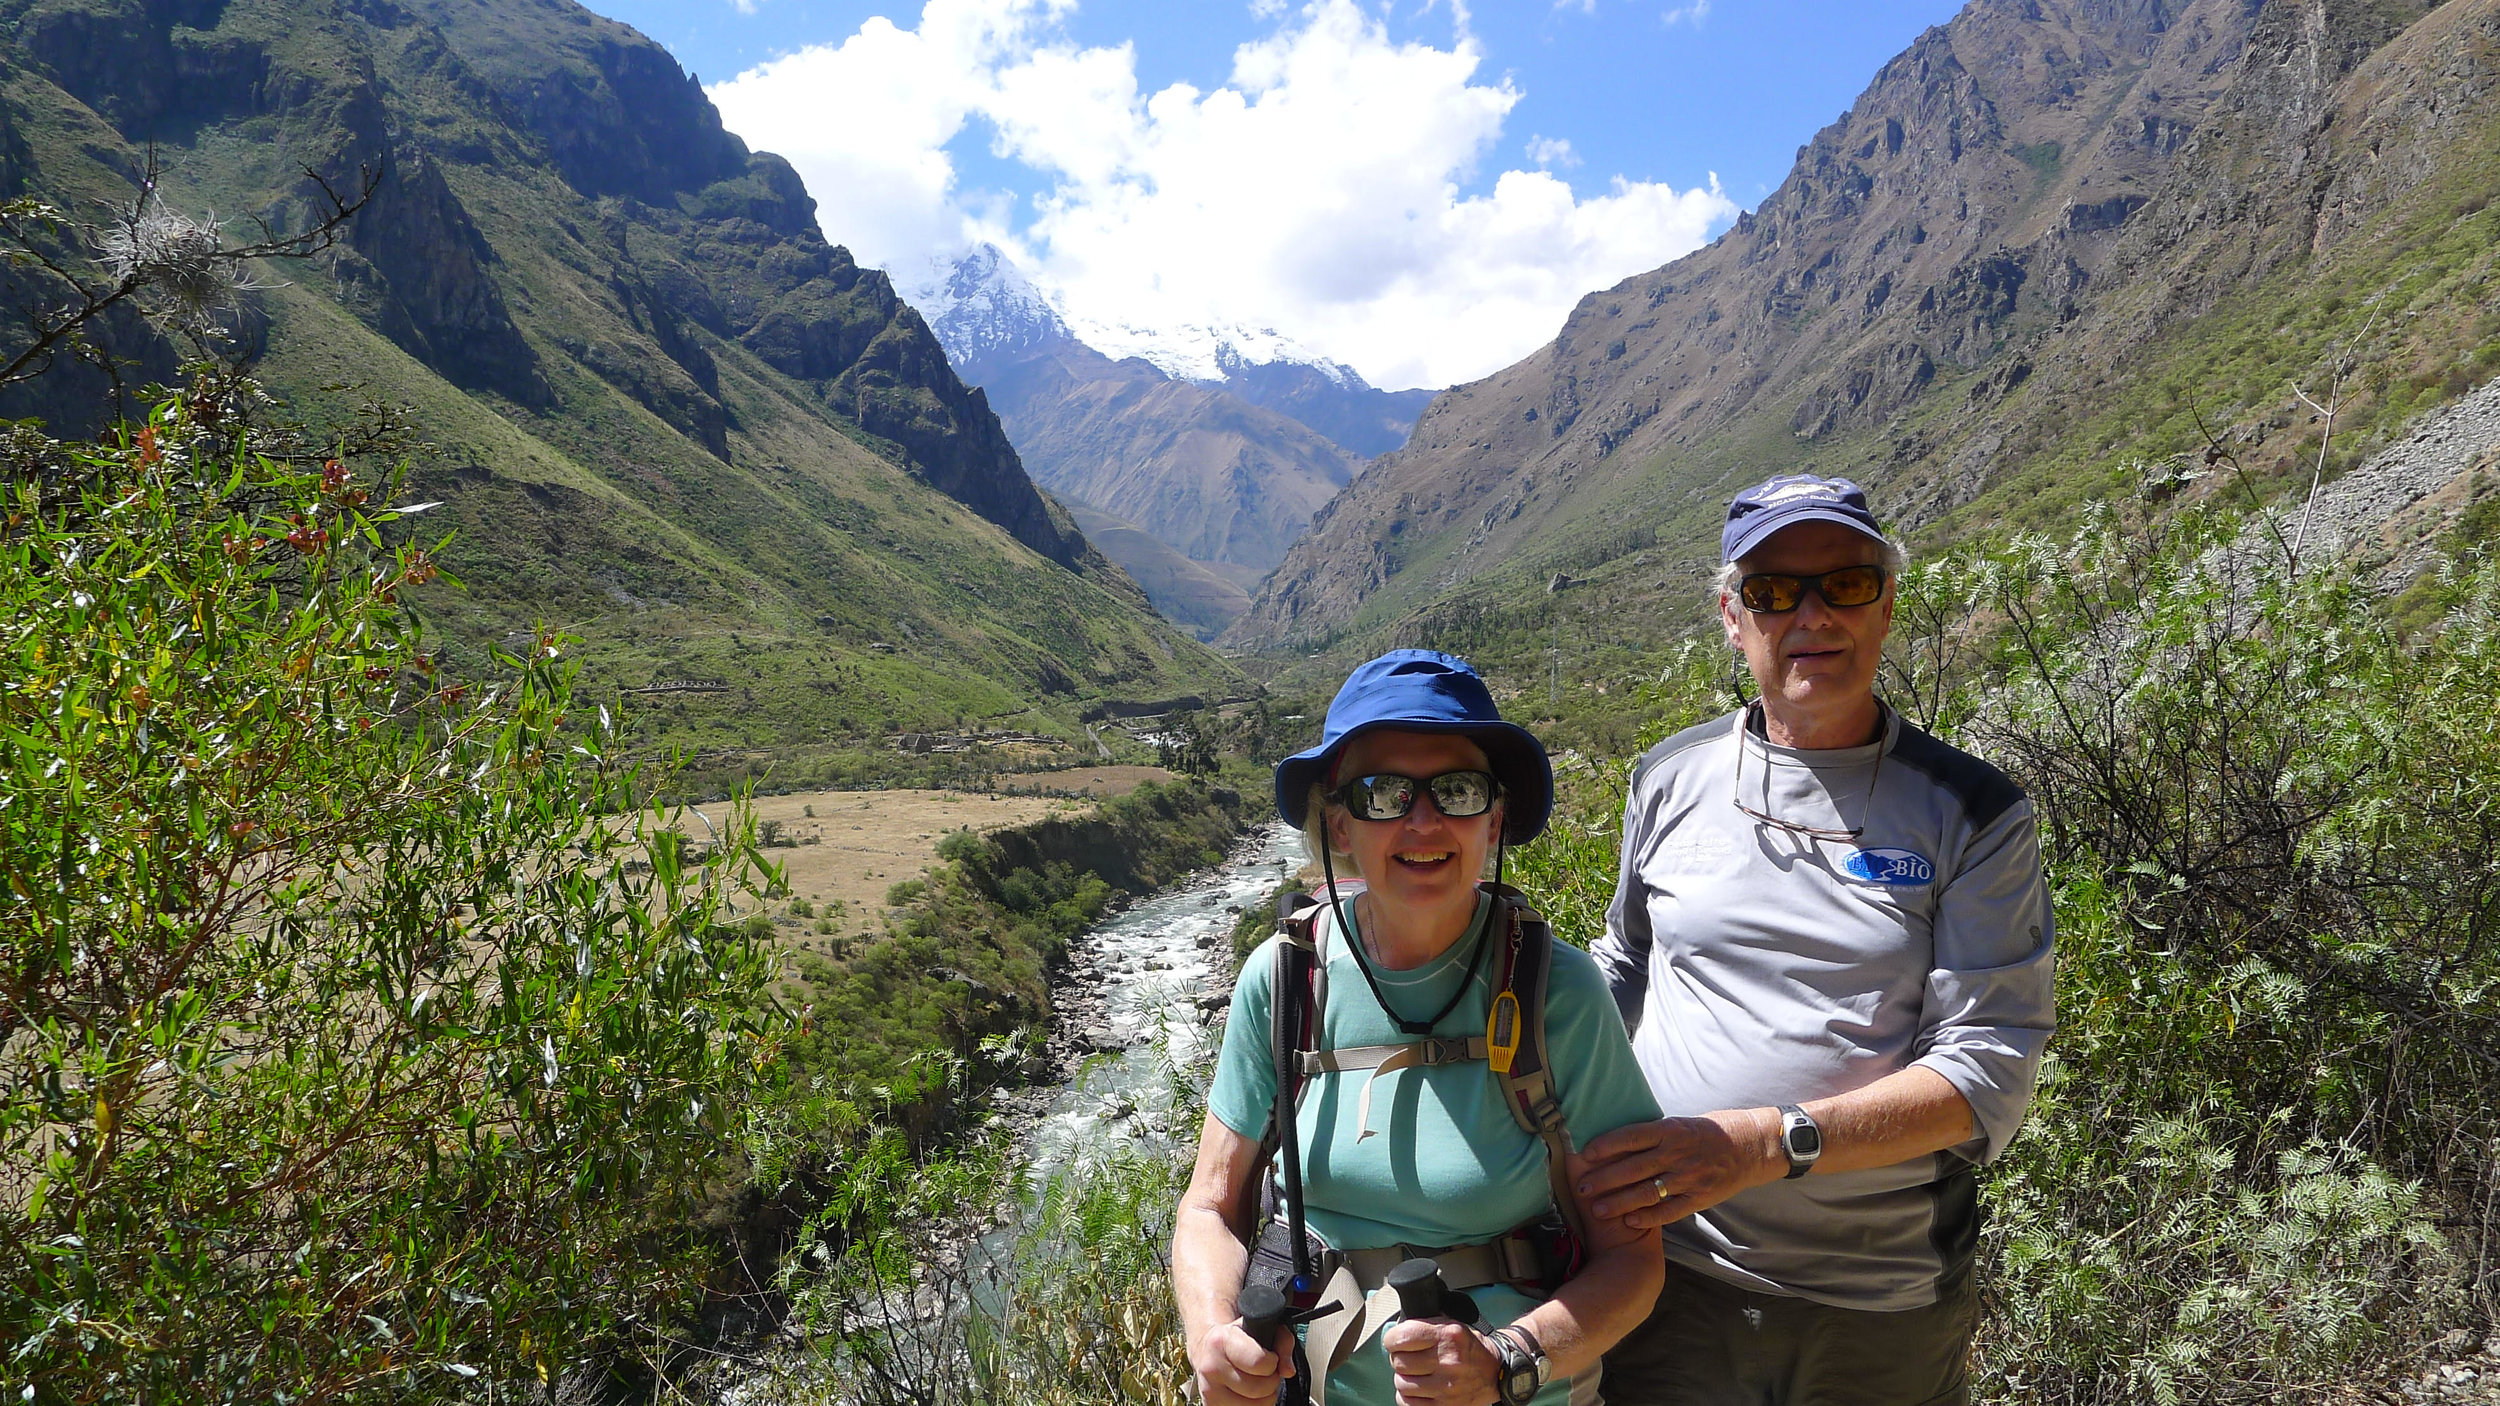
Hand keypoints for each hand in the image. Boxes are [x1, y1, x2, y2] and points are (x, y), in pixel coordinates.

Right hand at [1191, 1316, 1293, 1405]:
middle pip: (1259, 1389)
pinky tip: (1248, 1393)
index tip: (1270, 1356)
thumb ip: (1283, 1342)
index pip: (1259, 1362)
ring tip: (1258, 1382)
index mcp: (1221, 1342)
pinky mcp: (1211, 1405)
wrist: (1207, 1348)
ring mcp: (1208, 1390)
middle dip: (1271, 1381)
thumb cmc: (1237, 1338)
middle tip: (1266, 1372)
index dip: (1272, 1361)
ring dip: (1264, 1397)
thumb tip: (1288, 1370)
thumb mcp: (1260, 1326)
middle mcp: (1211, 1367)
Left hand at [1383, 1317, 1499, 1405]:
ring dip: (1404, 1379)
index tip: (1395, 1341)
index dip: (1392, 1339)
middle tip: (1409, 1359)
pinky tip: (1417, 1390)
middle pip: (1398, 1362)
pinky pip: (1408, 1404)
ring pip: (1401, 1384)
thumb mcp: (1451, 1326)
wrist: (1496, 1372)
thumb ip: (1424, 1326)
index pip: (1401, 1337)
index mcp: (1447, 1335)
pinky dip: (1408, 1397)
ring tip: (1415, 1375)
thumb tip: (1394, 1332)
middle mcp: (1447, 1361)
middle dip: (1399, 1359)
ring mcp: (1446, 1387)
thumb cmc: (1468, 1347)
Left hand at [1575, 1111, 1783, 1229]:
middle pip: (1633, 1168)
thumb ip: (1654, 1135)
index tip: (1584, 1155)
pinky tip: (1630, 1221)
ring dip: (1619, 1202)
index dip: (1606, 1146)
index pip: (1631, 1136)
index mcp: (1671, 1130)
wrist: (1751, 1146)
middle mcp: (1678, 1153)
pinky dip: (1648, 1217)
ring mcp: (1689, 1177)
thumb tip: (1618, 1141)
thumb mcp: (1681, 1124)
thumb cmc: (1711, 1131)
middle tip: (1580, 1189)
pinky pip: (1669, 1210)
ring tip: (1597, 1210)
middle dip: (1604, 1180)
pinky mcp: (1700, 1198)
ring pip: (1647, 1192)